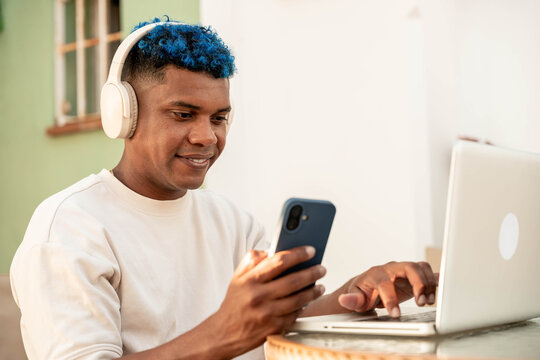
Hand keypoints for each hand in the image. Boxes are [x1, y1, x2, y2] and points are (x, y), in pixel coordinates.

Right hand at [209, 246, 325, 356]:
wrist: (224, 333)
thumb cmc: (234, 303)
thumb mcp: (238, 277)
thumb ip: (253, 260)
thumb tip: (272, 250)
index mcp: (250, 280)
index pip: (279, 261)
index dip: (298, 254)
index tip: (310, 250)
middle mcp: (259, 296)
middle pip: (293, 281)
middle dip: (312, 272)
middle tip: (321, 268)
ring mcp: (267, 313)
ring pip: (298, 299)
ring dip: (313, 291)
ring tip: (320, 285)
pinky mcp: (273, 328)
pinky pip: (295, 315)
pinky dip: (304, 307)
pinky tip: (308, 301)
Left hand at [337, 261, 437, 317]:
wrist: (368, 287)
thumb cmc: (362, 293)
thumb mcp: (355, 298)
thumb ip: (351, 300)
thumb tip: (344, 300)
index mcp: (376, 274)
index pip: (385, 283)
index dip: (391, 298)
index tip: (395, 314)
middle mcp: (392, 268)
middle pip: (409, 267)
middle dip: (418, 284)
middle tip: (422, 302)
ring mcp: (404, 270)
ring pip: (421, 267)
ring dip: (428, 283)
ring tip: (428, 301)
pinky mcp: (413, 276)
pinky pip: (427, 271)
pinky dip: (435, 279)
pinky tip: (440, 289)